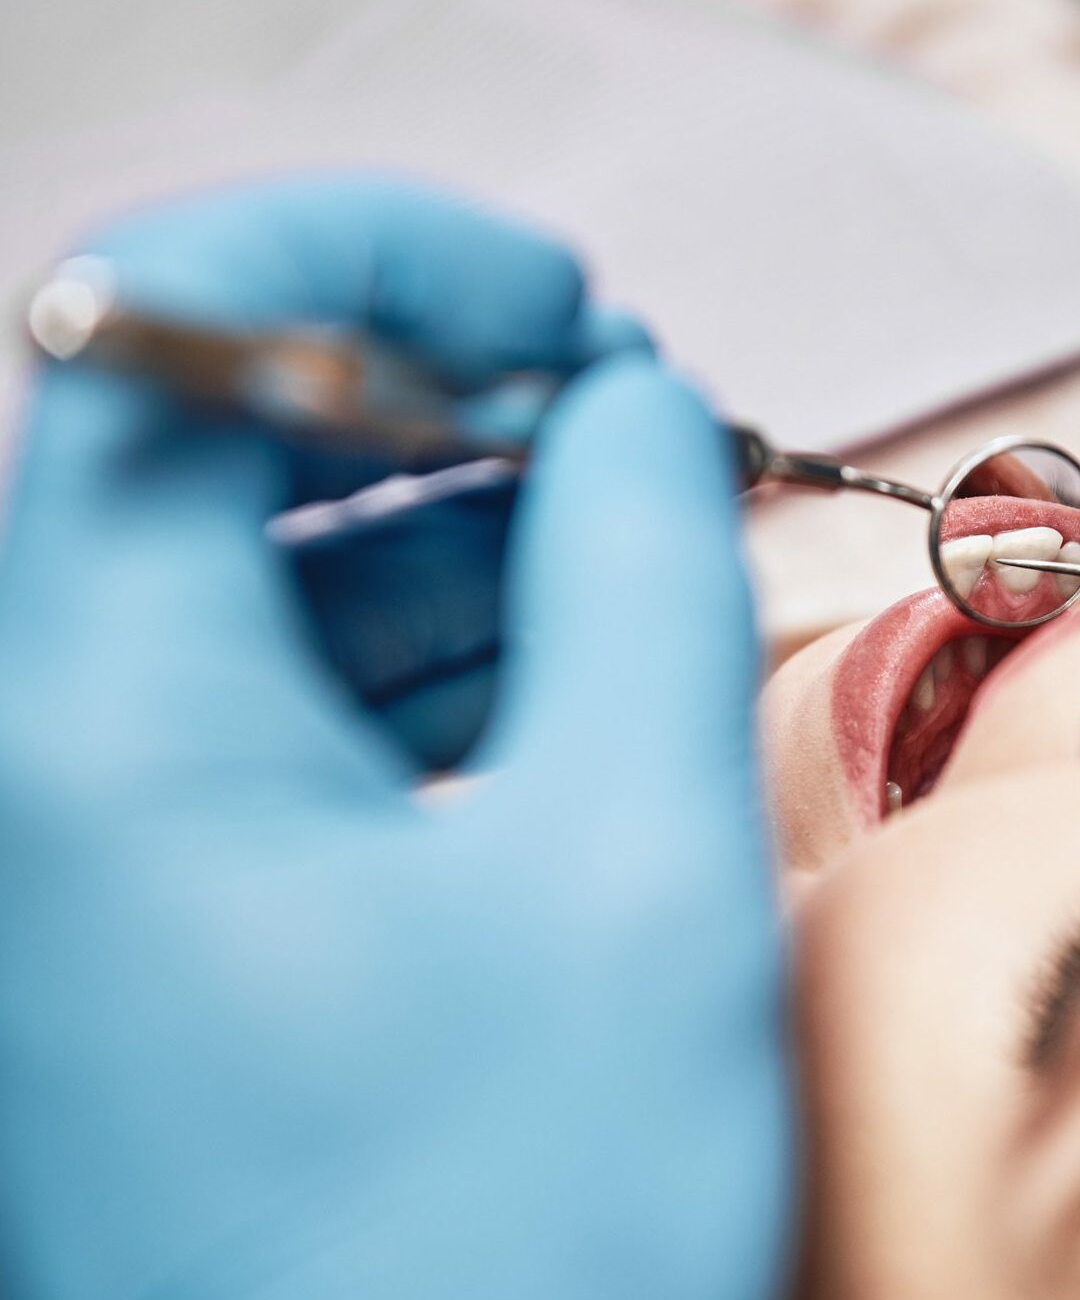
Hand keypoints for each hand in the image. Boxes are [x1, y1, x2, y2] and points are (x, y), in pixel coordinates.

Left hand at [0, 177, 789, 1295]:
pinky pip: (280, 698)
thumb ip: (640, 575)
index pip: (165, 334)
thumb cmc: (508, 1257)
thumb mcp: (635, 863)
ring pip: (256, 572)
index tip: (554, 303)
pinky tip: (566, 646)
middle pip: (213, 445)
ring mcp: (97, 850)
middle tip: (627, 408)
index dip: (376, 260)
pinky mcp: (169, 918)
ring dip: (452, 511)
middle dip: (438, 388)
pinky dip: (429, 637)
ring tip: (630, 517)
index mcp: (103, 727)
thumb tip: (635, 409)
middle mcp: (47, 768)